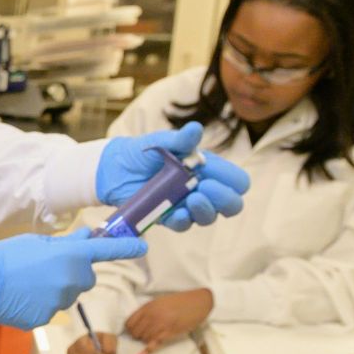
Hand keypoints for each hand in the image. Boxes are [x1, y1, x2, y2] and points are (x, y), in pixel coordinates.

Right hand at [0, 230, 146, 330]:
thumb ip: (64, 244)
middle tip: (48, 269)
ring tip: (27, 284)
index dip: (126, 248)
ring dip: (54, 290)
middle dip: (73, 274)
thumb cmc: (4, 256)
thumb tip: (85, 238)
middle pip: (85, 279)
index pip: (105, 251)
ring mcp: (59, 303)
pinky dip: (39, 305)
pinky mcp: (45, 319)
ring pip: (65, 296)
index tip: (143, 245)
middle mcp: (71, 280)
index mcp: (69, 256)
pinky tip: (21, 298)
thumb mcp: (36, 243)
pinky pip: (49, 310)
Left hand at [95, 123, 250, 231]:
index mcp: (210, 170)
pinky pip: (183, 225)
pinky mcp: (169, 217)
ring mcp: (187, 206)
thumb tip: (195, 128)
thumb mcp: (163, 142)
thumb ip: (180, 139)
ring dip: (206, 210)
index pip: (237, 182)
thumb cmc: (146, 151)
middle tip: (207, 188)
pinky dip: (183, 220)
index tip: (213, 173)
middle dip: (225, 199)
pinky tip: (180, 212)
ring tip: (194, 198)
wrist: (117, 167)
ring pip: (209, 217)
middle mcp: (203, 190)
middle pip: (231, 205)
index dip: (232, 181)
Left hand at [124, 289, 214, 353]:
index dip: (129, 328)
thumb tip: (138, 320)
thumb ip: (148, 309)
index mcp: (148, 306)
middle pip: (135, 332)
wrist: (197, 302)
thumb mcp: (160, 301)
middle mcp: (152, 315)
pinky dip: (147, 350)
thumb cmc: (180, 301)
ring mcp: (161, 324)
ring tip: (150, 338)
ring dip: (144, 340)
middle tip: (141, 336)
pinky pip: (155, 343)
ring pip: (144, 338)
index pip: (130, 322)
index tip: (131, 331)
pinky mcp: (170, 332)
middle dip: (136, 335)